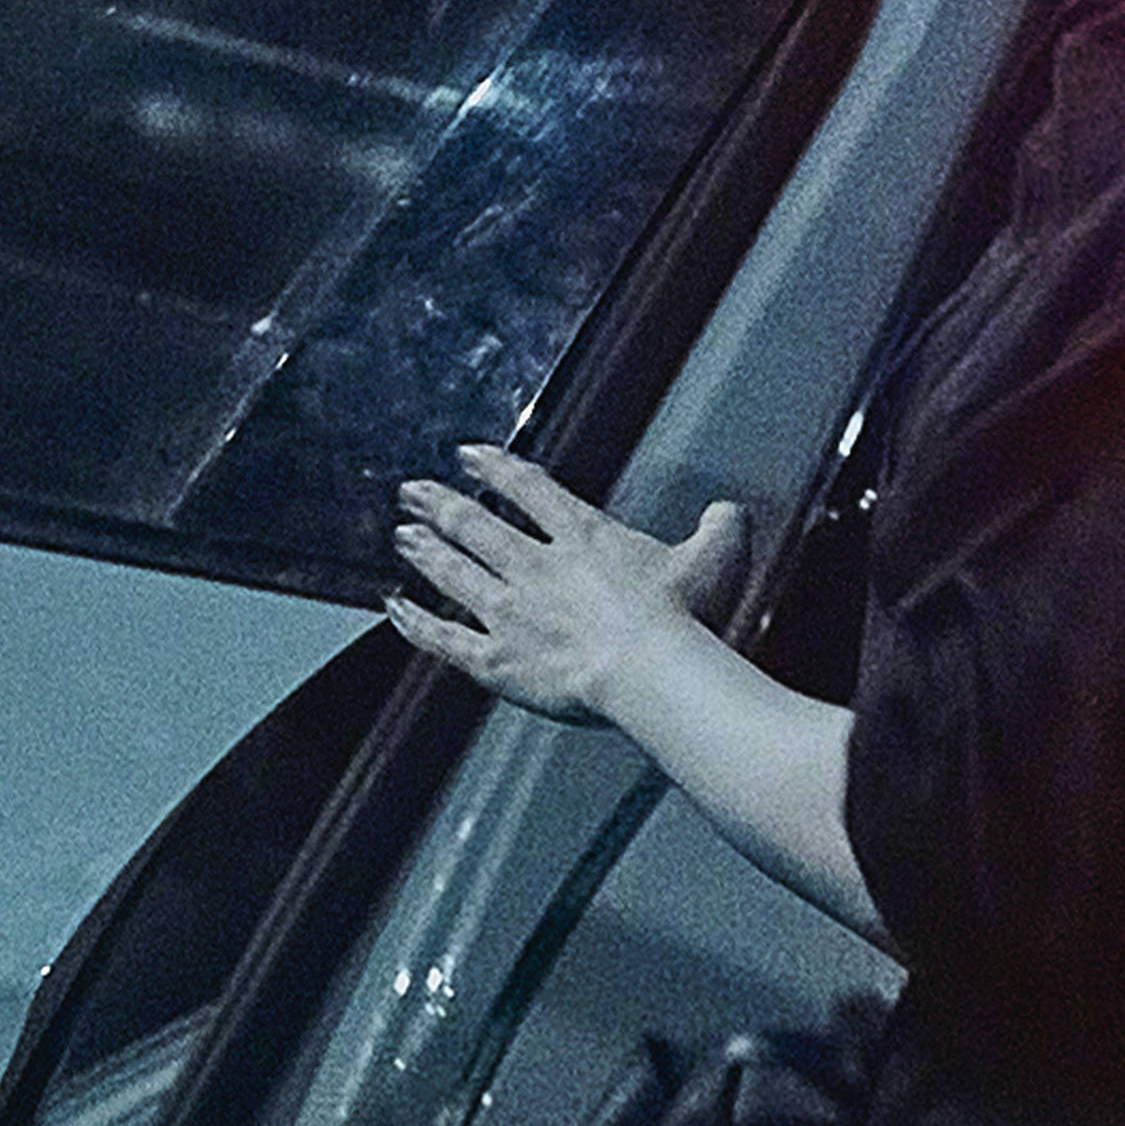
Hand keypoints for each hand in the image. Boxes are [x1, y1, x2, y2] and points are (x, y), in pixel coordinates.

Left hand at [386, 445, 751, 721]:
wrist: (652, 670)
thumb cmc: (683, 618)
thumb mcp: (717, 557)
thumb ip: (721, 528)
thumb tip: (730, 512)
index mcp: (583, 538)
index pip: (529, 490)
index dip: (496, 468)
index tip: (469, 455)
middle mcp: (536, 567)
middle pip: (476, 525)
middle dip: (441, 504)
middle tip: (412, 491)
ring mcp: (510, 612)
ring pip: (454, 573)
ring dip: (425, 551)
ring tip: (403, 535)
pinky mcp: (497, 660)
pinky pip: (445, 639)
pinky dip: (415, 624)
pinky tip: (395, 609)